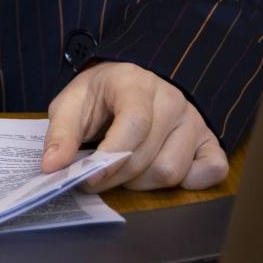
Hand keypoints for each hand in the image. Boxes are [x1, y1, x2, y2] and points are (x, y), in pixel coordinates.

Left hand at [40, 61, 228, 191]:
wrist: (133, 79)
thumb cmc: (101, 94)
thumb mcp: (72, 103)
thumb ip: (61, 133)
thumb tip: (51, 167)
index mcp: (136, 83)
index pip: (134, 122)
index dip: (112, 156)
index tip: (89, 178)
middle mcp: (172, 100)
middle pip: (150, 156)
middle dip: (117, 177)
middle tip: (97, 178)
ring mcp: (194, 120)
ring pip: (173, 170)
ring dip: (144, 183)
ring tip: (125, 172)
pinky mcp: (209, 140)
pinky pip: (211, 171)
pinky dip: (189, 183)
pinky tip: (161, 174)